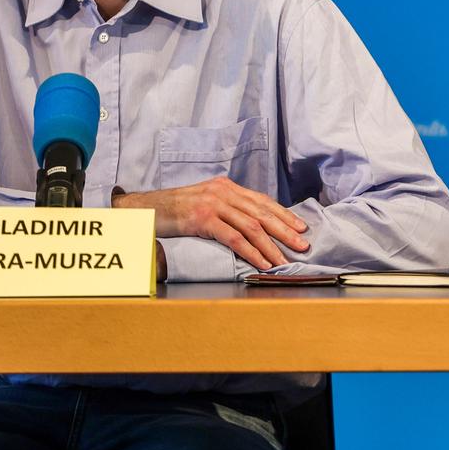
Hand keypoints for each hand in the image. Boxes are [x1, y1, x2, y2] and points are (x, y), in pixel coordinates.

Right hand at [115, 177, 309, 270]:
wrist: (145, 209)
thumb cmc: (175, 210)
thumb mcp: (205, 202)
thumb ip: (227, 208)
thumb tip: (252, 224)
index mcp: (227, 187)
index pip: (262, 201)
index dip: (283, 215)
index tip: (301, 227)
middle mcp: (224, 192)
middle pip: (262, 213)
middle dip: (285, 231)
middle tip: (303, 245)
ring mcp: (213, 204)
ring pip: (252, 227)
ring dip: (271, 246)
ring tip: (283, 260)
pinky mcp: (203, 219)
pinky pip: (233, 238)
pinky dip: (251, 252)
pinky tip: (261, 262)